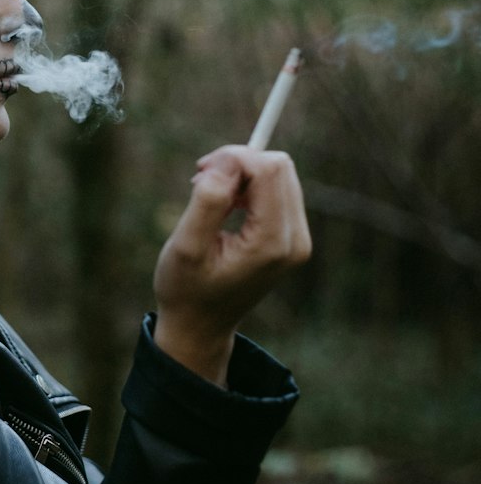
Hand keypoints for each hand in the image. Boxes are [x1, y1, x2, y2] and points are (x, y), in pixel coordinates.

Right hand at [153, 145, 311, 384]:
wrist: (201, 325)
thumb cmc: (186, 289)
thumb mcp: (186, 246)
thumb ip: (208, 202)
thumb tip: (228, 161)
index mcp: (271, 244)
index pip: (269, 170)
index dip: (234, 158)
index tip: (200, 171)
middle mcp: (295, 241)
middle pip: (280, 167)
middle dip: (239, 163)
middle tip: (201, 180)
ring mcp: (298, 241)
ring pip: (281, 174)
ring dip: (243, 174)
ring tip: (210, 196)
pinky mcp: (293, 238)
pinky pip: (279, 189)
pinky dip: (250, 186)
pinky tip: (226, 205)